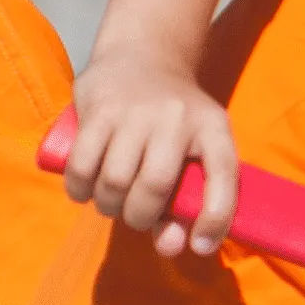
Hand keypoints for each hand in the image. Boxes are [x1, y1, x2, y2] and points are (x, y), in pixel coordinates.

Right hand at [62, 48, 240, 259]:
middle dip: (140, 217)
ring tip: (111, 204)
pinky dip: (80, 189)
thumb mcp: (196, 150)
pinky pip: (81, 164)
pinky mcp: (98, 107)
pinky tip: (85, 191)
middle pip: (155, 186)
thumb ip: (187, 203)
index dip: (214, 219)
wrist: (144, 55)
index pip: (225, 177)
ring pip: (114, 180)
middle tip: (135, 217)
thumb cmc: (175, 122)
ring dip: (109, 207)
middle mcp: (176, 117)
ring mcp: (135, 110)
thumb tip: (171, 248)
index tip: (199, 246)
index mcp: (213, 129)